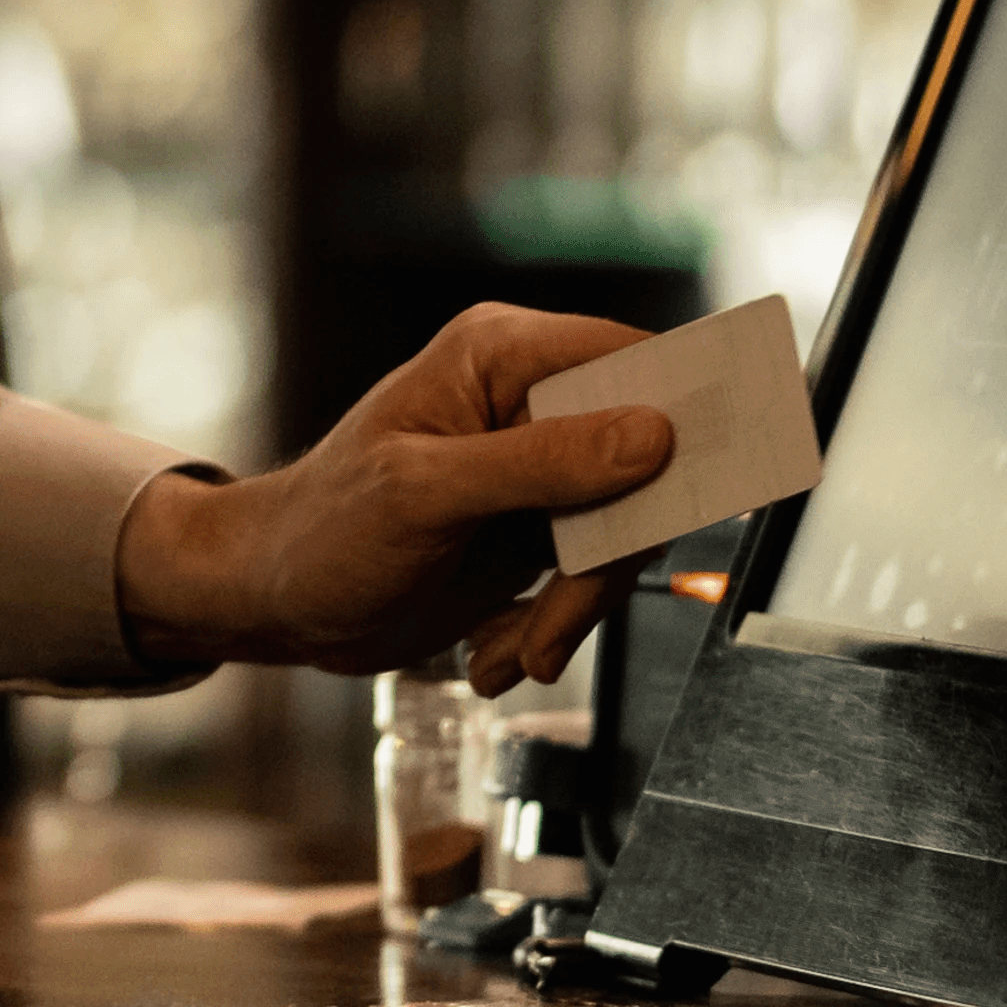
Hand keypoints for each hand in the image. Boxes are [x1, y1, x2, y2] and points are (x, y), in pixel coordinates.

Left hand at [111, 303, 671, 689]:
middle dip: (605, 557)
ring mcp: (536, 469)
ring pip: (623, 533)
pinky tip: (499, 651)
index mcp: (500, 355)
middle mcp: (526, 400)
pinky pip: (591, 578)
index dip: (686, 412)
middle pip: (643, 463)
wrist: (279, 603)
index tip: (727, 468)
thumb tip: (654, 435)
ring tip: (512, 649)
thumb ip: (541, 464)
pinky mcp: (535, 529)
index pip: (630, 360)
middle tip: (559, 615)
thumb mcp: (427, 495)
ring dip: (573, 608)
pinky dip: (554, 626)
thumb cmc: (323, 530)